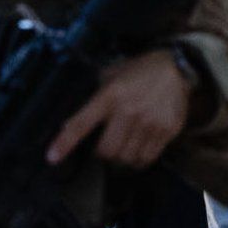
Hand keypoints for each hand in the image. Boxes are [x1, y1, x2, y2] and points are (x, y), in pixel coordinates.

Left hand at [46, 49, 192, 170]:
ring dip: (121, 158)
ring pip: (126, 158)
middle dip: (101, 153)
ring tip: (123, 146)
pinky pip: (147, 158)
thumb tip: (73, 122)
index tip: (51, 158)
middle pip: (106, 151)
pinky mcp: (167, 131)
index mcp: (109, 96)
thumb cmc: (137, 72)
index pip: (81, 123)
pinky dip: (138, 159)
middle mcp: (128, 111)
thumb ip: (95, 98)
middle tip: (105, 145)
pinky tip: (138, 149)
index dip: (64, 143)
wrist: (175, 68)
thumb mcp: (110, 76)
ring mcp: (150, 123)